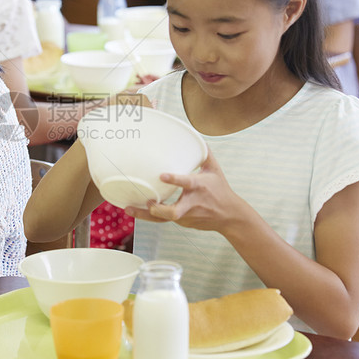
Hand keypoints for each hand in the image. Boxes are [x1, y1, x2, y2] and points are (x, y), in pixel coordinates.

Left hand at [124, 149, 242, 230]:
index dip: (175, 180)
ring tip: (129, 208)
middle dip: (158, 209)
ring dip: (146, 215)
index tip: (162, 176)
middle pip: (174, 211)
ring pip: (164, 219)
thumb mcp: (215, 170)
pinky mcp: (183, 222)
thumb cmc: (220, 190)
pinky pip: (164, 220)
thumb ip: (204, 153)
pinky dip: (150, 216)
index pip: (187, 182)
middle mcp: (192, 202)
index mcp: (199, 186)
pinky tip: (136, 210)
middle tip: (146, 202)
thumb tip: (195, 136)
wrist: (230, 216)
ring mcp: (186, 215)